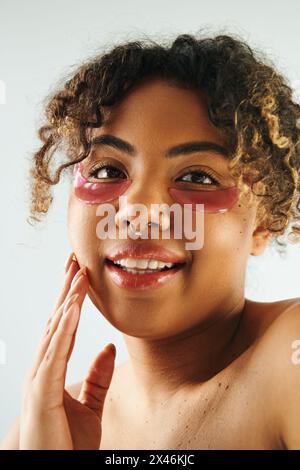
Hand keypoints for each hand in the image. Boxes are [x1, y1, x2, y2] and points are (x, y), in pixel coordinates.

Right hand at [19, 254, 115, 449]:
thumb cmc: (66, 445)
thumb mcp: (90, 406)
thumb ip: (98, 377)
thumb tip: (108, 348)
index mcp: (53, 370)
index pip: (63, 326)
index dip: (71, 299)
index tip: (80, 275)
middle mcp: (42, 369)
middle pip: (55, 320)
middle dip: (66, 290)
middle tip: (75, 260)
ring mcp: (38, 379)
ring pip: (54, 331)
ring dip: (67, 301)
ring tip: (78, 274)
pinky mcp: (41, 392)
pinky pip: (55, 355)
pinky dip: (63, 330)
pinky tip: (72, 309)